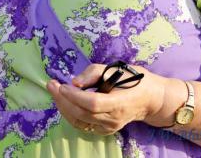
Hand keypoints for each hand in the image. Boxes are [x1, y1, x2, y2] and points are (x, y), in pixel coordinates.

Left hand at [46, 63, 175, 134]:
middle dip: (62, 99)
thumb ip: (93, 73)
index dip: (74, 95)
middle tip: (51, 84)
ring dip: (63, 107)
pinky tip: (65, 102)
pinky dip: (70, 114)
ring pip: (79, 121)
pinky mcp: (104, 130)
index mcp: (119, 103)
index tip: (62, 84)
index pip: (92, 103)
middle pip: (82, 114)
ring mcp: (109, 127)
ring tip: (55, 91)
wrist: (149, 99)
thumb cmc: (133, 79)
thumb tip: (74, 82)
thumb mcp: (115, 69)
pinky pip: (83, 125)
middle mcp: (113, 119)